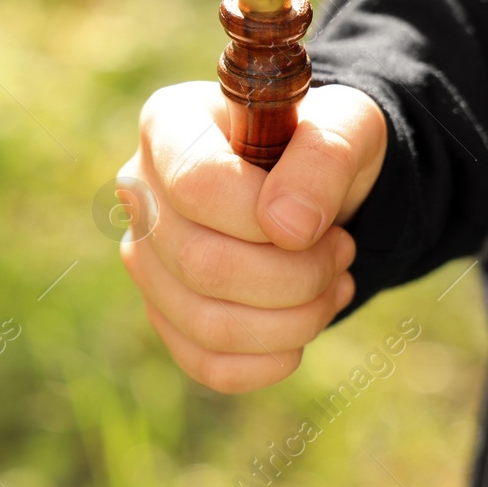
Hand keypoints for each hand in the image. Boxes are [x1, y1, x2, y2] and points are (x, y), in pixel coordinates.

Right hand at [117, 81, 386, 392]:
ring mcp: (144, 256)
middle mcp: (140, 190)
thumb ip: (324, 159)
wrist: (313, 188)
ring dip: (294, 320)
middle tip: (341, 253)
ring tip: (331, 284)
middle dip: (296, 276)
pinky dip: (269, 360)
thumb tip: (288, 228)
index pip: (195, 183)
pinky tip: (301, 329)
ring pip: (206, 322)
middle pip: (201, 263)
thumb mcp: (347, 125)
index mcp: (169, 124)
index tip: (323, 224)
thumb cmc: (320, 147)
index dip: (264, 217)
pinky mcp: (162, 311)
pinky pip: (206, 362)